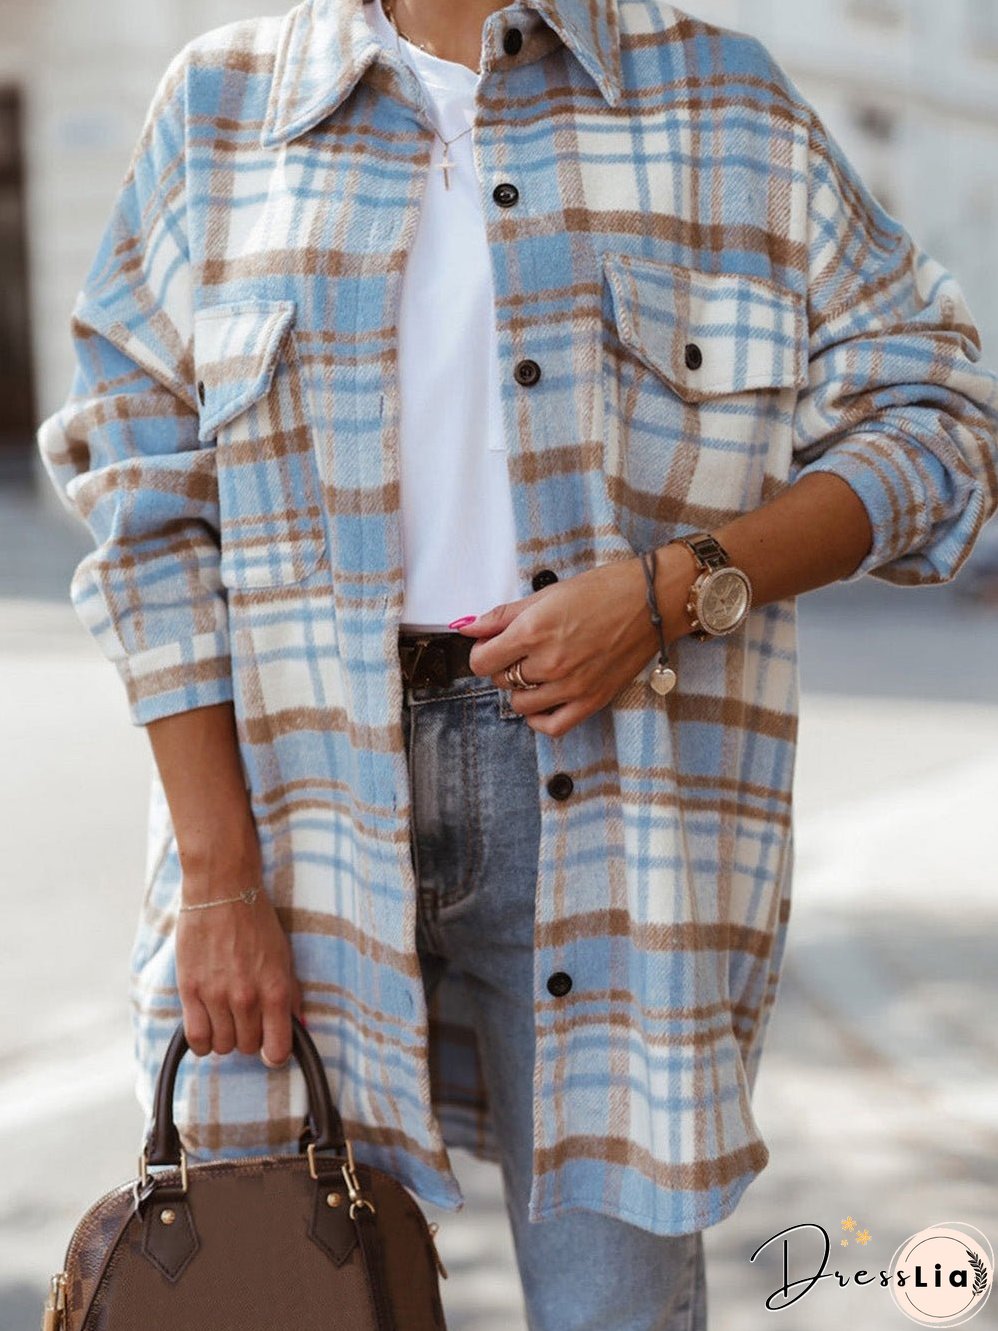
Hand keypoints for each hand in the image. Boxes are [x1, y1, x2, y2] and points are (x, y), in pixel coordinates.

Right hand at [175, 831, 303, 1067]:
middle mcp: (247, 998)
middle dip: (250, 1038)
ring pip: (222, 1046)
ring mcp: (217, 996)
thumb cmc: (257, 922)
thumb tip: (298, 1027)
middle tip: (247, 1018)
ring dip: (226, 1037)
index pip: (278, 1049)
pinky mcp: (190, 990)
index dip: (275, 1054)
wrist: (223, 892)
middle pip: (248, 1047)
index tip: (271, 1049)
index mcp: (276, 990)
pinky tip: (207, 1025)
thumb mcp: (284, 957)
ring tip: (227, 1017)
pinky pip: (196, 1038)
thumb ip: (290, 995)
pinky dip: (202, 1041)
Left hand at [455, 553, 682, 736]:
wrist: (651, 601)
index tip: (491, 646)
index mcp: (534, 631)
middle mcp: (550, 662)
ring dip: (520, 689)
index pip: (482, 661)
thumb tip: (468, 627)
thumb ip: (503, 615)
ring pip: (520, 704)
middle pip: (501, 680)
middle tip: (519, 651)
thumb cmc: (603, 590)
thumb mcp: (546, 594)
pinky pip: (551, 726)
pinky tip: (540, 703)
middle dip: (503, 666)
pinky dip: (538, 719)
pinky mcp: (592, 700)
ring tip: (535, 671)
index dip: (482, 653)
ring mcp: (571, 686)